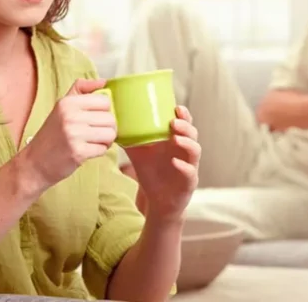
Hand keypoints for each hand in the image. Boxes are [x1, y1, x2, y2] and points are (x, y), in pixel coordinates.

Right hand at [26, 78, 116, 186]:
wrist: (35, 162)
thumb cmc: (53, 134)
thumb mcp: (62, 106)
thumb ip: (82, 90)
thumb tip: (104, 82)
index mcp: (68, 102)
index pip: (105, 101)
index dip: (105, 111)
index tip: (96, 118)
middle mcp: (70, 116)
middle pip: (110, 119)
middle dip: (107, 128)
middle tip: (95, 133)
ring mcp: (74, 134)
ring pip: (110, 134)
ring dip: (105, 140)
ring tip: (93, 141)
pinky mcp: (78, 152)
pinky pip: (103, 149)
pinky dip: (99, 151)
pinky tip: (87, 151)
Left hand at [126, 106, 200, 220]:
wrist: (156, 200)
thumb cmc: (151, 172)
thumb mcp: (138, 153)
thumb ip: (129, 139)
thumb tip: (113, 123)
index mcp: (175, 141)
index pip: (184, 123)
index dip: (183, 114)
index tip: (176, 107)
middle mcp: (185, 151)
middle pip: (192, 133)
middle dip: (185, 125)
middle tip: (173, 122)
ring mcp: (189, 165)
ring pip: (195, 150)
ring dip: (187, 142)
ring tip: (175, 137)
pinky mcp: (189, 182)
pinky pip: (191, 172)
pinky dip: (184, 166)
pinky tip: (175, 162)